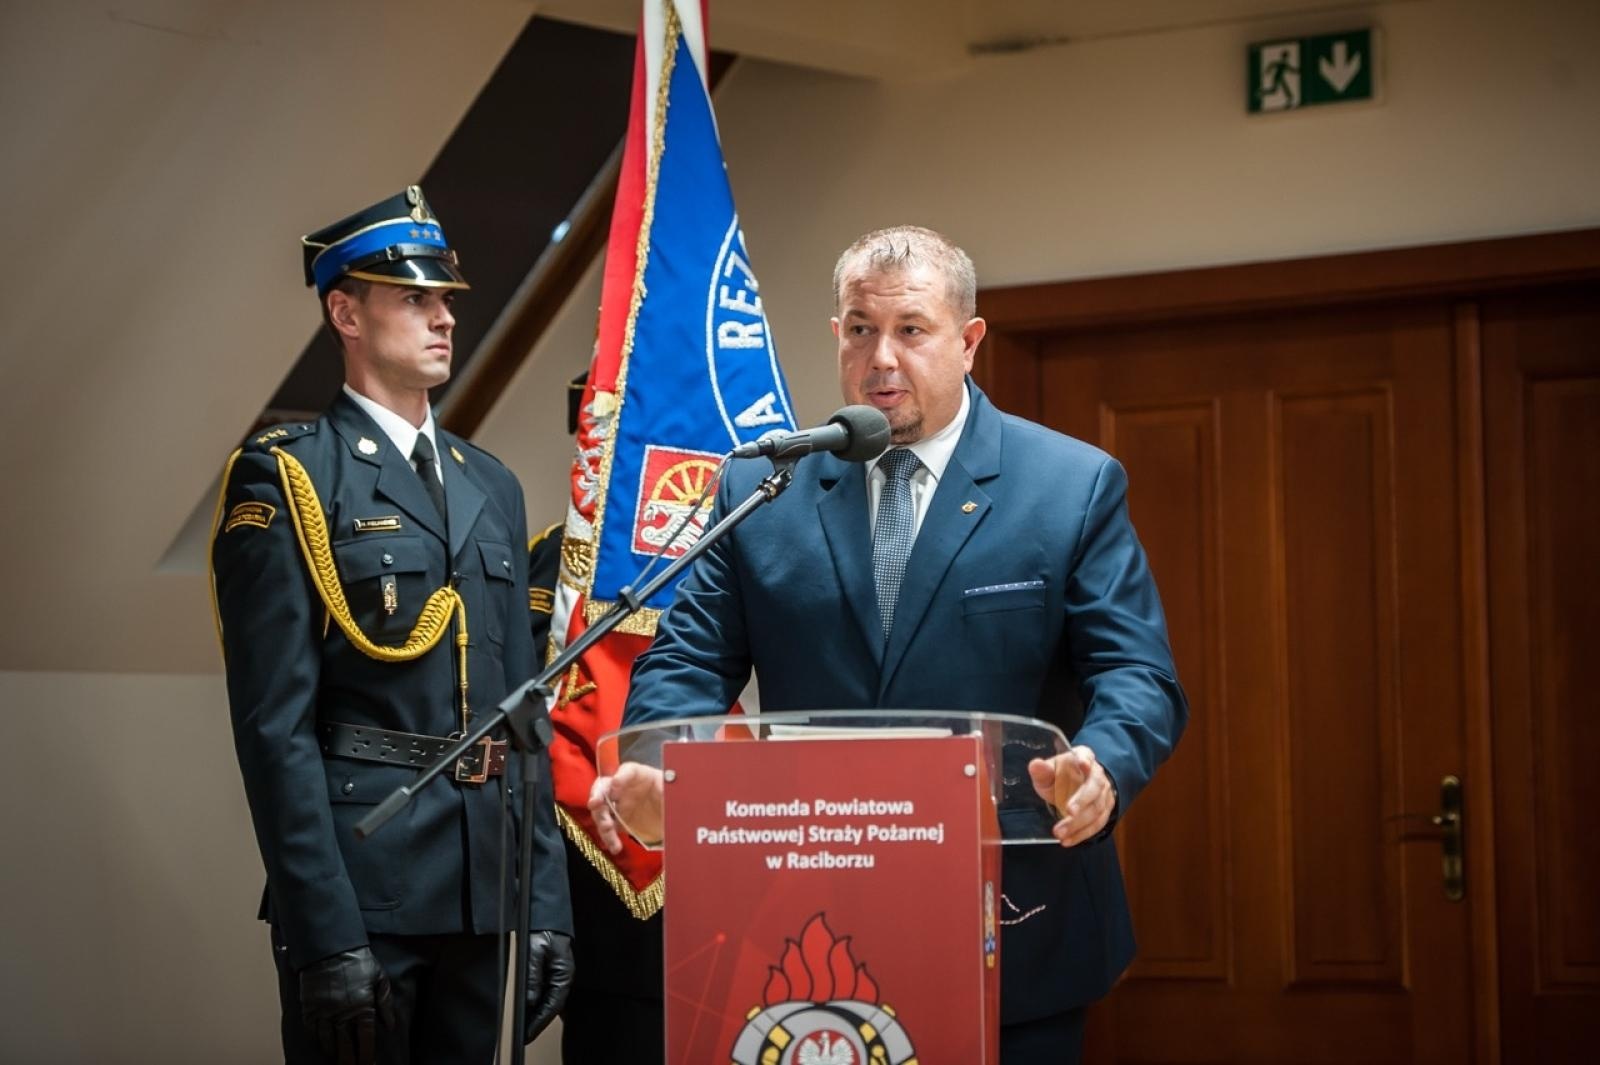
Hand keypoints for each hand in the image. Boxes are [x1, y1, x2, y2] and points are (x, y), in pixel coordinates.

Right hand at [298, 946, 395, 1064]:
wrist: (331, 948)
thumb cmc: (358, 961)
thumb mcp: (380, 978)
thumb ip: (385, 1004)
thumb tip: (390, 1025)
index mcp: (362, 1007)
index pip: (365, 1039)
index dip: (367, 1055)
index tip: (368, 1064)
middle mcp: (342, 1013)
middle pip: (345, 1046)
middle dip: (349, 1061)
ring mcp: (324, 1012)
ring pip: (328, 1042)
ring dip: (334, 1053)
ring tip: (339, 1060)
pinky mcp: (310, 1008)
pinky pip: (312, 1031)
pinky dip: (318, 1041)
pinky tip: (323, 1046)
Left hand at [523, 930, 574, 1042]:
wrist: (547, 913)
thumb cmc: (544, 928)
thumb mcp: (535, 951)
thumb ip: (532, 976)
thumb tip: (529, 1000)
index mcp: (564, 973)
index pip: (553, 1004)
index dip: (540, 1021)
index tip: (529, 1033)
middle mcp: (563, 976)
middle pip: (552, 1005)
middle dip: (539, 1020)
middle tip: (525, 1034)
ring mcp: (558, 973)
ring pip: (549, 999)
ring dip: (538, 1012)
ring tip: (525, 1024)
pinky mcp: (552, 970)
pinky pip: (546, 990)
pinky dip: (538, 1001)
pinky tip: (530, 1007)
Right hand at [588, 763, 665, 852]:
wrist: (673, 817)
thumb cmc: (673, 796)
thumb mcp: (674, 790)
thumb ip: (670, 787)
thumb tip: (673, 784)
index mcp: (640, 775)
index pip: (628, 770)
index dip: (620, 776)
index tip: (616, 784)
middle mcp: (624, 787)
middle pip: (605, 786)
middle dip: (598, 793)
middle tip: (595, 803)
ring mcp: (619, 804)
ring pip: (602, 809)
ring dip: (601, 819)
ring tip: (608, 829)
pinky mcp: (618, 822)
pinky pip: (608, 829)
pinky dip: (609, 838)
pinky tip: (615, 846)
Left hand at [1028, 745, 1115, 846]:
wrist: (1073, 788)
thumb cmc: (1060, 777)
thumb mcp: (1048, 772)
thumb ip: (1042, 770)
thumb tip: (1035, 765)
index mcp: (1083, 757)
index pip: (1086, 755)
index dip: (1085, 760)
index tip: (1083, 763)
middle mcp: (1097, 774)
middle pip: (1094, 788)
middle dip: (1082, 801)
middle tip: (1069, 812)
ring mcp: (1104, 793)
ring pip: (1096, 809)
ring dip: (1079, 823)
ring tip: (1060, 833)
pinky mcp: (1105, 810)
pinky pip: (1097, 824)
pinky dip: (1082, 834)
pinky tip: (1068, 840)